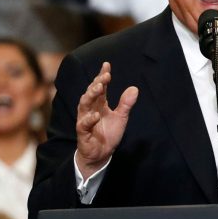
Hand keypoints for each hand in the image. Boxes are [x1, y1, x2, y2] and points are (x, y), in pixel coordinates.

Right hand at [75, 62, 138, 178]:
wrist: (101, 154)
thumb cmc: (108, 134)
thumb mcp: (121, 118)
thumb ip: (126, 104)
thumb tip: (134, 88)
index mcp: (99, 104)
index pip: (100, 87)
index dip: (102, 76)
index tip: (107, 65)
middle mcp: (90, 109)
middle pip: (91, 93)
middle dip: (97, 83)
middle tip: (105, 76)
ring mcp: (85, 119)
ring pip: (84, 104)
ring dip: (91, 95)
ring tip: (99, 88)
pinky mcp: (83, 132)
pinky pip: (84, 124)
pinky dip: (90, 119)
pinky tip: (96, 114)